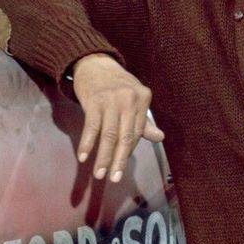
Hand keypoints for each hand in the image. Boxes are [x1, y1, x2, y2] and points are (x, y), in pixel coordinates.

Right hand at [71, 53, 163, 181]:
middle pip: (125, 136)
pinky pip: (91, 127)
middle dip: (119, 160)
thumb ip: (144, 121)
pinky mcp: (93, 100)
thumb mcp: (134, 99)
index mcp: (143, 99)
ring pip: (108, 135)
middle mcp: (129, 99)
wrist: (94, 63)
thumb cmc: (117, 85)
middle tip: (114, 179)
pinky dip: (87, 143)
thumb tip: (160, 138)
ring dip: (103, 157)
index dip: (128, 151)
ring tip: (99, 174)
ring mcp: (111, 100)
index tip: (120, 167)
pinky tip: (83, 156)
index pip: (137, 132)